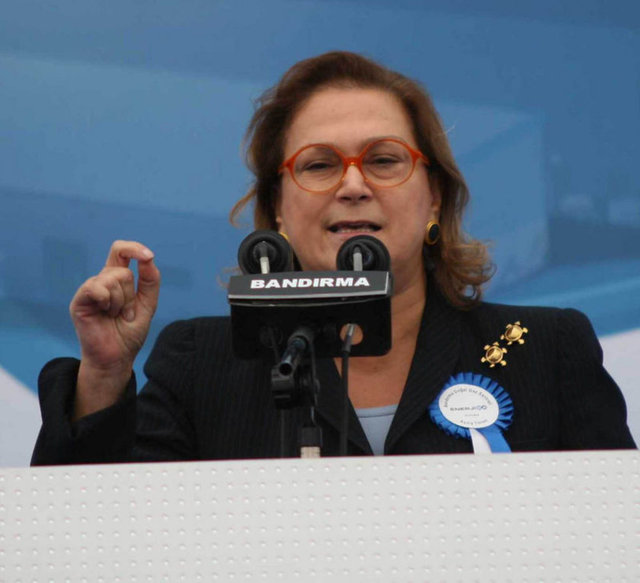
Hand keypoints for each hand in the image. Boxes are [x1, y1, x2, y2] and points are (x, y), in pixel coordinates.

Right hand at [70, 240, 160, 417]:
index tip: (148, 256)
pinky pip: (95, 287)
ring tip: (114, 316)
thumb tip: (148, 258)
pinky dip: (107, 301)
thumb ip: (150, 281)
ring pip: (111, 279)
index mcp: (117, 280)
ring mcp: (90, 291)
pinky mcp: (79, 301)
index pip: (121, 252)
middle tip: (126, 313)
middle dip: (130, 294)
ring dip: (121, 302)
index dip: (134, 248)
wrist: (117, 357)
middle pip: (121, 270)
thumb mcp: (148, 305)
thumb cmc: (130, 333)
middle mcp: (101, 281)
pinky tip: (104, 313)